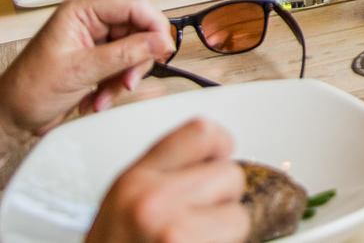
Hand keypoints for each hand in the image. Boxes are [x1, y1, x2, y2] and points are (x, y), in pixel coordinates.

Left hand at [0, 0, 172, 137]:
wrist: (13, 117)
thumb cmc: (29, 90)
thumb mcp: (80, 71)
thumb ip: (125, 54)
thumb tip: (160, 42)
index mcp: (82, 11)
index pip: (134, 5)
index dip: (153, 25)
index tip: (163, 49)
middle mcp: (92, 22)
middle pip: (140, 28)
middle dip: (138, 58)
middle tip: (130, 79)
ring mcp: (97, 41)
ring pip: (137, 50)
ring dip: (127, 76)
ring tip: (107, 94)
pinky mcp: (101, 60)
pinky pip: (127, 67)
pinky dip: (119, 85)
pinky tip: (100, 98)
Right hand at [87, 119, 248, 242]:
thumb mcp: (123, 204)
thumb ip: (163, 177)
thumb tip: (213, 162)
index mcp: (135, 179)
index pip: (201, 132)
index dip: (220, 146)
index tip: (218, 160)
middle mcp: (152, 201)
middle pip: (230, 175)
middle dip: (222, 200)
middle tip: (197, 221)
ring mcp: (173, 232)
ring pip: (239, 216)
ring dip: (226, 231)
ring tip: (195, 240)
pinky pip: (236, 242)